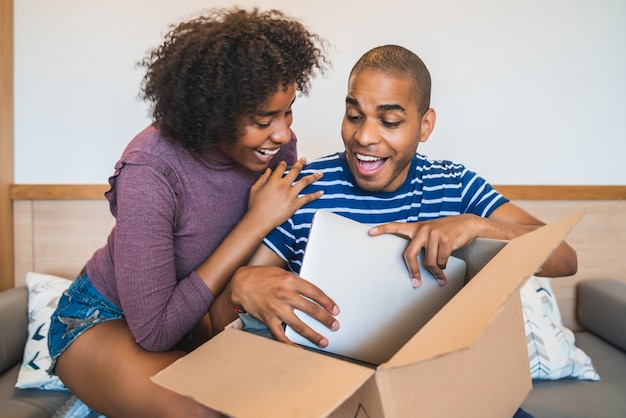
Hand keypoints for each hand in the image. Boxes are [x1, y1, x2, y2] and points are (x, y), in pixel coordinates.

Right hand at [227, 265, 339, 347]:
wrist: (241, 283)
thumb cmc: (261, 276)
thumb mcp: (282, 273)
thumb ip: (297, 283)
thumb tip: (312, 295)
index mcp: (290, 281)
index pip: (315, 293)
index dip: (327, 302)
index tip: (335, 310)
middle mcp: (285, 294)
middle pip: (311, 309)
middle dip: (326, 319)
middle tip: (334, 325)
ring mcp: (276, 308)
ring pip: (299, 325)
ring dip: (313, 335)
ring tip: (323, 341)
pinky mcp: (268, 319)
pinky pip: (280, 336)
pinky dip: (290, 345)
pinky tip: (299, 349)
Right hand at [247, 158, 322, 232]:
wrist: (258, 220)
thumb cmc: (255, 207)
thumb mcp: (255, 189)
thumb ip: (262, 178)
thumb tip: (268, 171)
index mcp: (273, 181)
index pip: (281, 167)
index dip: (283, 164)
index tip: (285, 163)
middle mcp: (283, 185)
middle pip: (295, 171)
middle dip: (301, 163)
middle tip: (304, 160)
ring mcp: (290, 195)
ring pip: (305, 181)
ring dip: (314, 176)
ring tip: (320, 173)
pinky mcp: (294, 204)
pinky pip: (308, 198)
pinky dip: (315, 194)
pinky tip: (321, 192)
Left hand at [368, 214, 483, 286]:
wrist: (467, 224)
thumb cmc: (446, 232)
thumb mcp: (431, 232)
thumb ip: (420, 242)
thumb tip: (415, 265)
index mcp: (416, 228)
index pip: (396, 226)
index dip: (382, 229)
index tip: (369, 232)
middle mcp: (422, 229)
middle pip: (409, 255)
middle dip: (413, 271)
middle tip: (416, 283)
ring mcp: (433, 233)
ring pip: (429, 262)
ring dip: (436, 271)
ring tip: (441, 274)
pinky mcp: (445, 239)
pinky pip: (441, 261)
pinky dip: (444, 267)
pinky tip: (447, 267)